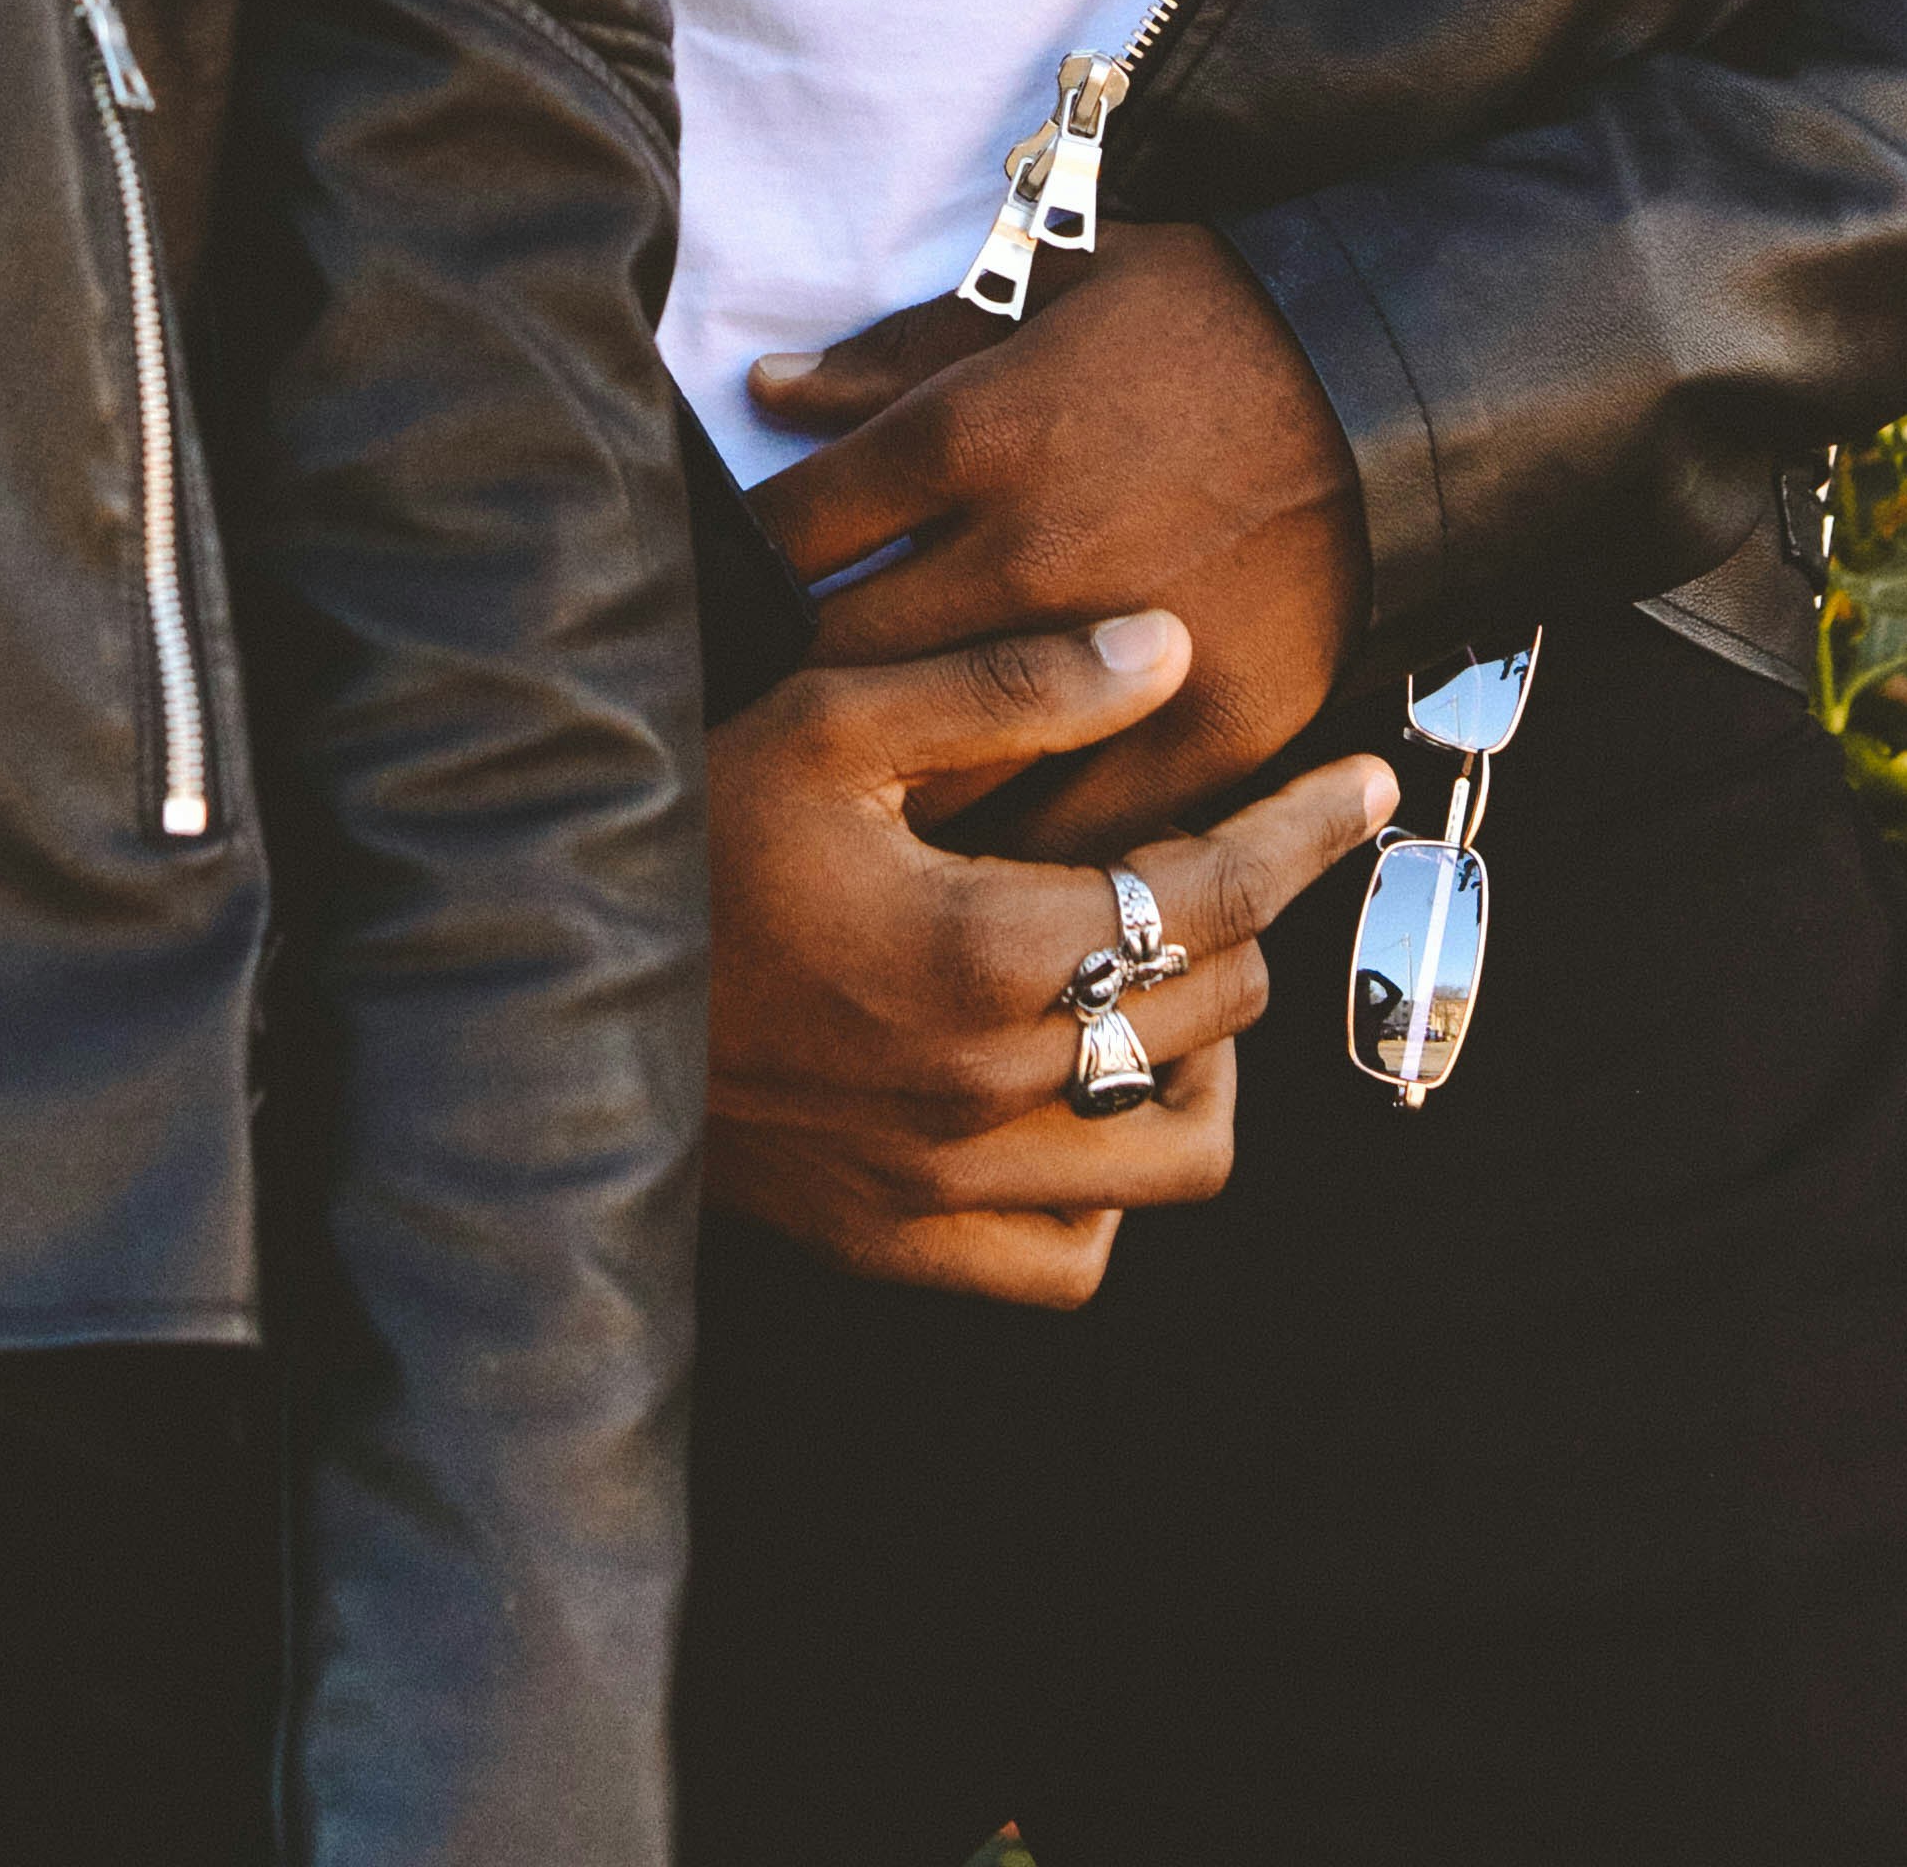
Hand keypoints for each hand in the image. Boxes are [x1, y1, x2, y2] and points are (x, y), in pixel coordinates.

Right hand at [706, 605, 1396, 1304]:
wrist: (541, 980)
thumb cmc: (687, 829)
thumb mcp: (834, 721)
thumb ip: (1008, 685)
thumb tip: (1164, 646)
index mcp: (984, 952)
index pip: (1212, 896)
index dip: (1304, 833)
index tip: (1365, 783)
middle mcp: (986, 1089)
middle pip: (1213, 1013)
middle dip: (1250, 920)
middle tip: (1234, 852)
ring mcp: (946, 1186)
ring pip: (1177, 1156)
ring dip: (1202, 1063)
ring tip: (1167, 981)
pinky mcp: (899, 1246)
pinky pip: (1073, 1259)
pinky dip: (1109, 1188)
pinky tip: (1077, 1098)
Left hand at [746, 224, 1372, 856]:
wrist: (1390, 383)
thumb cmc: (1208, 319)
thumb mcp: (1048, 284)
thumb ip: (900, 351)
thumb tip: (772, 388)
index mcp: (971, 436)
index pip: (795, 530)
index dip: (742, 568)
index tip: (731, 592)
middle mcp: (1021, 554)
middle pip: (845, 656)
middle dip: (791, 687)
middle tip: (764, 714)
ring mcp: (1111, 655)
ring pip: (948, 763)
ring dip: (896, 783)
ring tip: (854, 801)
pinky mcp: (1203, 731)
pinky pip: (1084, 827)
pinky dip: (1029, 845)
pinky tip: (989, 854)